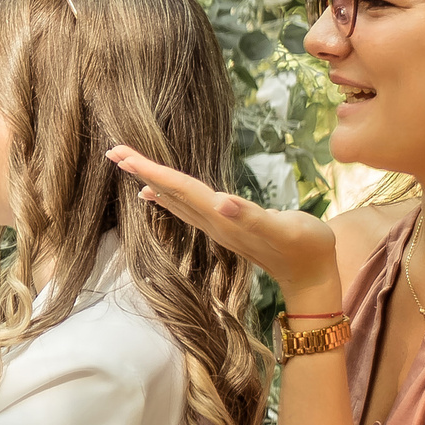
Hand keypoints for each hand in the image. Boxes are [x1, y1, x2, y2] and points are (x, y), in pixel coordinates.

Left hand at [103, 145, 340, 310]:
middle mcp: (213, 221)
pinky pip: (187, 208)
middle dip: (142, 170)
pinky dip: (168, 196)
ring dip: (151, 180)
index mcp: (222, 216)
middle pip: (169, 191)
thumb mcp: (284, 228)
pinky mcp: (225, 228)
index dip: (151, 170)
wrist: (312, 274)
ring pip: (175, 199)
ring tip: (128, 164)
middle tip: (112, 150)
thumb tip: (222, 202)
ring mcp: (216, 226)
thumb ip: (252, 217)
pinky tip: (155, 194)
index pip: (179, 188)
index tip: (122, 155)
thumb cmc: (305, 247)